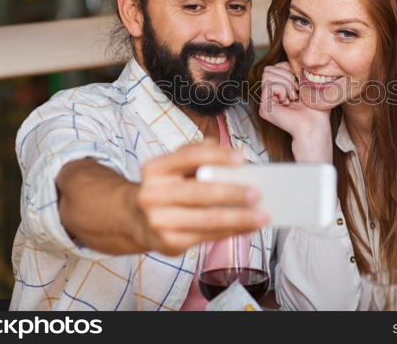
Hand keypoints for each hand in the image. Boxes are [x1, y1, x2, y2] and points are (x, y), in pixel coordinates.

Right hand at [134, 140, 268, 255]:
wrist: (134, 220)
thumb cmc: (165, 186)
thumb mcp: (174, 165)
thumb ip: (199, 153)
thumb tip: (233, 155)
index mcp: (155, 169)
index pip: (188, 157)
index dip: (216, 156)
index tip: (241, 158)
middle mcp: (152, 195)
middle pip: (198, 192)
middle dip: (231, 193)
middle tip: (257, 193)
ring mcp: (159, 222)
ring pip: (206, 220)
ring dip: (238, 219)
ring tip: (262, 216)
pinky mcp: (169, 244)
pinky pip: (207, 237)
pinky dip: (231, 232)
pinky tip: (247, 228)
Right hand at [259, 62, 331, 161]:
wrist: (315, 124)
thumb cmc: (315, 107)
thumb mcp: (306, 82)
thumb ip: (294, 69)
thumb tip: (289, 59)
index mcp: (279, 88)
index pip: (276, 66)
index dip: (289, 69)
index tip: (300, 83)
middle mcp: (270, 95)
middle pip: (269, 68)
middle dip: (286, 75)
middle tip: (296, 91)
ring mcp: (266, 101)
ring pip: (267, 74)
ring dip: (285, 83)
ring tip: (293, 97)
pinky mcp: (264, 107)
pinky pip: (268, 84)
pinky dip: (282, 89)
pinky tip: (288, 102)